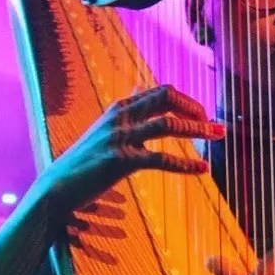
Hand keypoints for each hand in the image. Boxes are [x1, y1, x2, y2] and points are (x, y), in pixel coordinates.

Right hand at [38, 84, 223, 221]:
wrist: (56, 188)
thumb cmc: (81, 162)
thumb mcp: (102, 128)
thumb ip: (124, 110)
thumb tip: (140, 87)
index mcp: (119, 108)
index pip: (160, 92)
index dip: (186, 100)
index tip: (202, 114)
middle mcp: (120, 117)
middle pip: (167, 98)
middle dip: (195, 109)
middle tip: (214, 125)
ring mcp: (120, 138)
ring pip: (168, 125)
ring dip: (198, 130)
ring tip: (218, 136)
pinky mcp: (121, 162)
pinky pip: (162, 160)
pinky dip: (186, 164)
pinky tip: (202, 170)